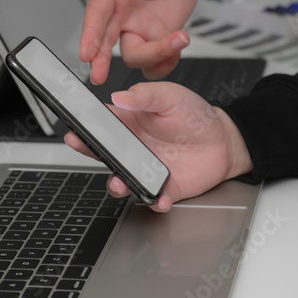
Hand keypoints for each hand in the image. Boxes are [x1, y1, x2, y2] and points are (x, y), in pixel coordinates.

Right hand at [65, 82, 252, 211]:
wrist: (223, 139)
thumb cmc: (194, 115)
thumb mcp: (171, 95)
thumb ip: (145, 95)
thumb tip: (120, 96)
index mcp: (130, 122)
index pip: (100, 124)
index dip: (84, 126)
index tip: (74, 128)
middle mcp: (133, 148)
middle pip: (104, 154)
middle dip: (89, 153)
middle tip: (85, 149)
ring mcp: (146, 169)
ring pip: (122, 180)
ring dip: (118, 184)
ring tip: (121, 182)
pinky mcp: (164, 187)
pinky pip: (153, 198)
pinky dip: (155, 202)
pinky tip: (160, 198)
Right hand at [79, 0, 212, 84]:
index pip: (95, 18)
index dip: (90, 37)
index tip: (87, 54)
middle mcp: (121, 17)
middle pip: (105, 45)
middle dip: (100, 61)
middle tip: (98, 75)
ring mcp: (140, 31)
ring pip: (135, 57)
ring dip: (154, 55)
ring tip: (178, 39)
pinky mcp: (159, 40)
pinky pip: (156, 63)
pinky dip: (165, 64)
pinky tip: (177, 48)